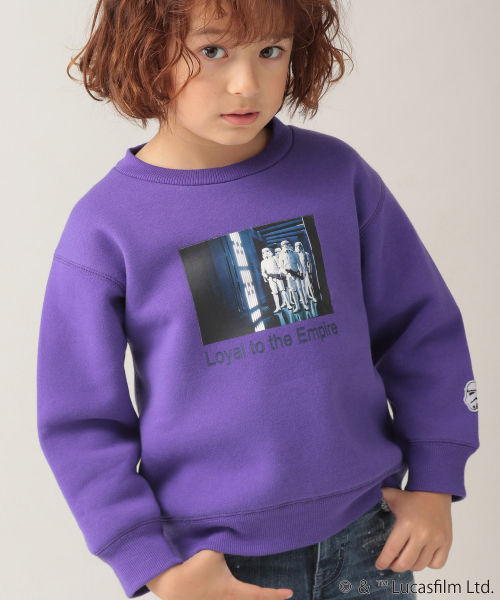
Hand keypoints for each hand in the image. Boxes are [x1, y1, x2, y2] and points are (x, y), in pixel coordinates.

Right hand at [146, 549, 293, 599]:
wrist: (168, 582)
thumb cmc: (191, 567)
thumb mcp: (212, 549)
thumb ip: (227, 538)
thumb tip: (240, 525)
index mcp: (232, 592)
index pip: (259, 595)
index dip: (275, 594)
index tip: (290, 593)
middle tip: (279, 596)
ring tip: (262, 596)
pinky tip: (236, 595)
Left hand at [375, 488, 452, 571]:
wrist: (435, 491)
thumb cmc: (411, 496)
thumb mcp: (391, 495)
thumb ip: (376, 497)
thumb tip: (356, 499)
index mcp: (406, 523)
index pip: (391, 550)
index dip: (383, 561)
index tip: (378, 565)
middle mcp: (422, 533)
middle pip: (406, 562)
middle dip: (395, 566)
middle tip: (392, 564)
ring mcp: (436, 539)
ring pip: (421, 565)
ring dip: (411, 565)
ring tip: (405, 558)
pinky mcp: (446, 542)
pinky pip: (437, 564)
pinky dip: (428, 564)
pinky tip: (422, 556)